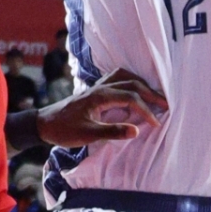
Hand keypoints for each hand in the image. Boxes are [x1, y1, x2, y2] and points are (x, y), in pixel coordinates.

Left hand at [37, 68, 166, 147]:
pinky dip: (131, 82)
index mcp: (100, 96)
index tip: (156, 123)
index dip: (146, 110)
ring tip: (154, 95)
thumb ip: (112, 132)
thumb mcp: (87, 135)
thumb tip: (136, 131)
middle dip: (150, 93)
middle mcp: (100, 87)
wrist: (44, 123)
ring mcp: (97, 87)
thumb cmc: (64, 130)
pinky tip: (135, 90)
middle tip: (166, 104)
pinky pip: (118, 79)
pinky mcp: (95, 90)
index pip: (130, 98)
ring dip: (142, 84)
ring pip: (125, 77)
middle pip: (132, 83)